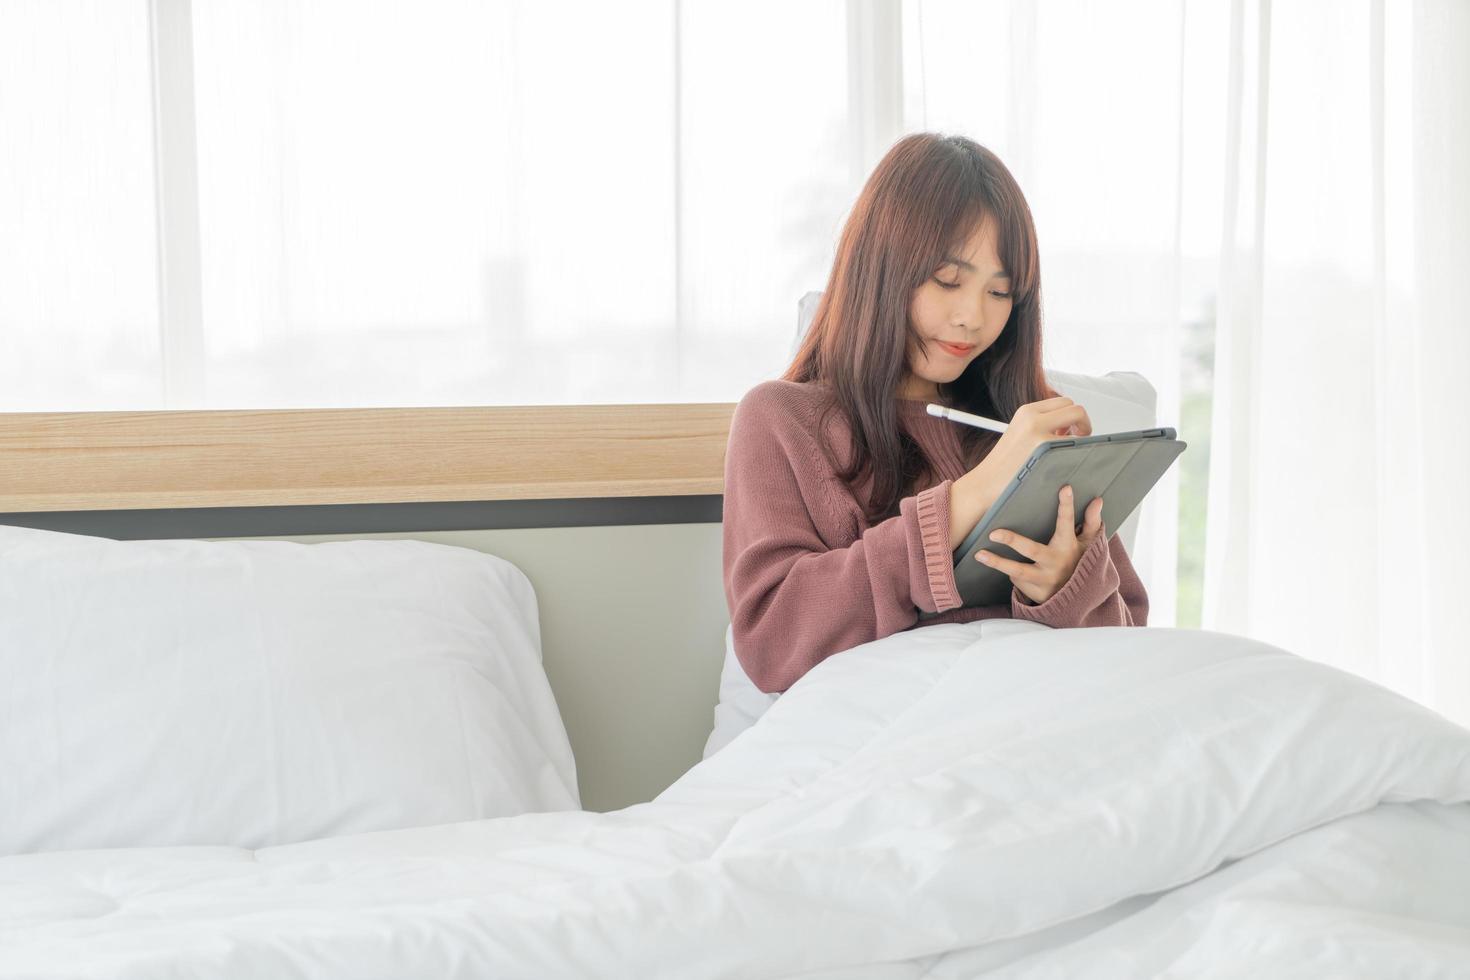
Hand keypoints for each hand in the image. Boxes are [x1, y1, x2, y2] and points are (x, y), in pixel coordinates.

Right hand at [947, 397, 1092, 550]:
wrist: (984, 485)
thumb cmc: (1003, 466)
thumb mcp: (1018, 434)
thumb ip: (1041, 425)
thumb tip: (1067, 427)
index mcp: (1026, 412)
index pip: (1063, 402)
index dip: (1072, 417)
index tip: (1071, 431)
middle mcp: (1032, 418)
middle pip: (1074, 408)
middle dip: (1083, 423)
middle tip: (1079, 439)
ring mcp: (1040, 434)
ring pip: (1078, 422)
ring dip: (1084, 434)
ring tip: (1073, 450)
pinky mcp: (1044, 451)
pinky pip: (1075, 445)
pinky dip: (1079, 452)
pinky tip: (1070, 461)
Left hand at [974, 485, 1104, 605]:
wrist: (1079, 600)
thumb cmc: (1079, 563)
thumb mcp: (1088, 544)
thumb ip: (1091, 522)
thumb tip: (1098, 500)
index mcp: (1069, 547)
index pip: (1068, 523)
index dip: (1067, 506)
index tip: (1064, 488)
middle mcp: (1056, 564)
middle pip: (1032, 550)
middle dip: (1012, 540)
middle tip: (993, 533)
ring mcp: (1045, 580)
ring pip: (1018, 572)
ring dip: (998, 563)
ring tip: (979, 554)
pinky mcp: (1036, 593)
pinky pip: (1018, 581)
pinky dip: (1013, 574)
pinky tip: (1010, 569)